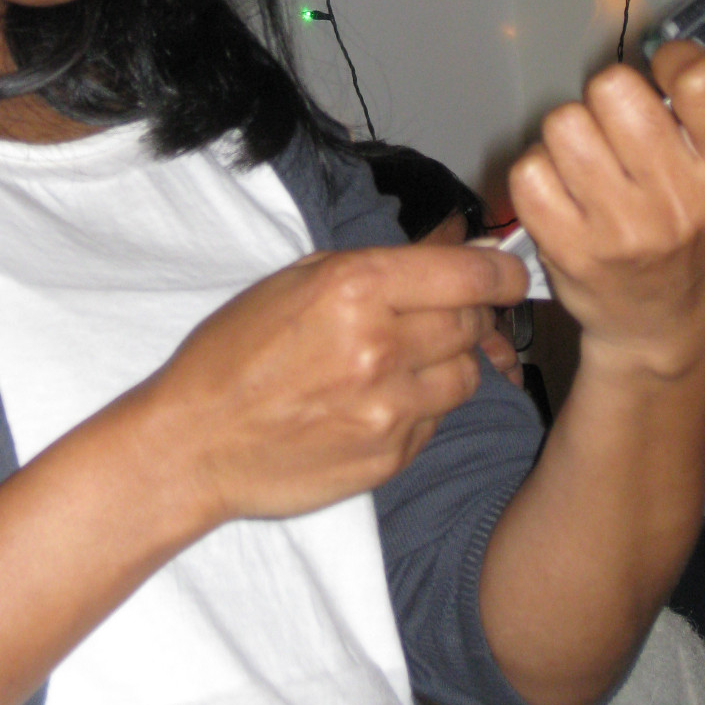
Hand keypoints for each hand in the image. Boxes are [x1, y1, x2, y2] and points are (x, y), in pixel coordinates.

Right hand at [144, 240, 527, 527]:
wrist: (195, 441)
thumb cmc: (237, 350)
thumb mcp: (298, 279)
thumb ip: (381, 264)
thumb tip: (457, 247)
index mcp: (355, 287)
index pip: (470, 275)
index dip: (502, 272)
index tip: (509, 272)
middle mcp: (380, 345)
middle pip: (473, 323)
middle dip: (468, 314)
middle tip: (444, 313)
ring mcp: (389, 407)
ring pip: (466, 376)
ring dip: (448, 363)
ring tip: (403, 360)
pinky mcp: (391, 457)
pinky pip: (436, 421)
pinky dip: (421, 406)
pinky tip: (377, 400)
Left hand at [507, 9, 704, 377]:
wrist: (663, 324)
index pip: (700, 78)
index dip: (672, 59)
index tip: (668, 74)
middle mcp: (680, 202)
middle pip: (613, 89)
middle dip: (612, 98)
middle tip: (625, 127)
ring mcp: (621, 229)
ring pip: (563, 124)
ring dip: (572, 134)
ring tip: (596, 161)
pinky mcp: (568, 249)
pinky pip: (528, 170)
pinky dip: (540, 173)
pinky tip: (567, 192)